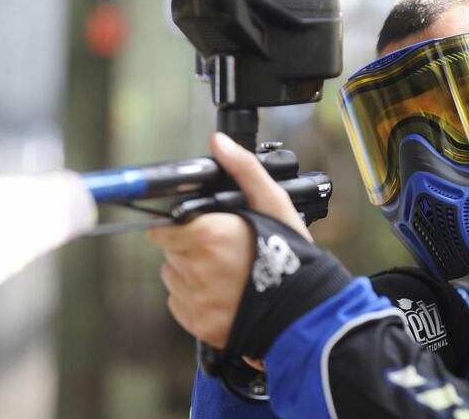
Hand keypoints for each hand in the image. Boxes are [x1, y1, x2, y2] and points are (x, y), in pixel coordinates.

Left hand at [146, 133, 310, 349]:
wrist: (306, 313)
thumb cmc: (293, 260)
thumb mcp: (275, 205)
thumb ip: (244, 170)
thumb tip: (220, 143)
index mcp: (208, 236)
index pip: (163, 228)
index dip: (178, 225)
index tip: (195, 226)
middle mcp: (196, 269)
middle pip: (170, 251)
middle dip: (189, 246)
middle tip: (223, 250)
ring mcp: (196, 300)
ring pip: (173, 277)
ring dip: (189, 272)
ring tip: (224, 272)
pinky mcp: (199, 325)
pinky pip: (180, 305)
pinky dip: (194, 298)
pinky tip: (223, 293)